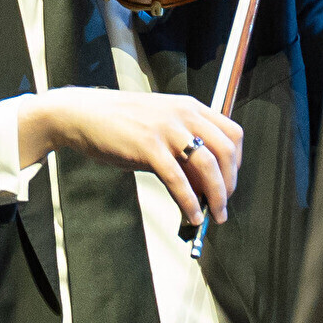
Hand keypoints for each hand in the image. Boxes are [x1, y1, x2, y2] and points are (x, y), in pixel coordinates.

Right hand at [15, 89, 242, 230]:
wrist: (84, 114)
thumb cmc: (121, 122)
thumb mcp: (161, 125)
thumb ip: (184, 147)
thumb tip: (204, 183)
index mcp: (190, 107)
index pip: (232, 133)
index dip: (237, 162)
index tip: (231, 182)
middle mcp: (183, 115)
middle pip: (226, 151)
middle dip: (230, 184)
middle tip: (224, 204)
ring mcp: (166, 130)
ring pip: (207, 166)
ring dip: (216, 196)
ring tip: (214, 215)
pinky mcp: (148, 147)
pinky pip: (178, 180)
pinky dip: (189, 202)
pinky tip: (192, 215)